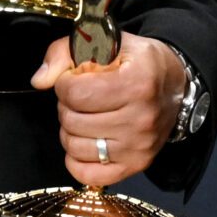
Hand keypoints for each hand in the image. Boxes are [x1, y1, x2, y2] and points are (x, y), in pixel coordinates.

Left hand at [30, 33, 184, 186]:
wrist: (176, 87)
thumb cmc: (139, 62)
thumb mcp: (108, 42)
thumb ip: (66, 52)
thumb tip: (40, 81)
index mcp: (137, 83)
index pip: (75, 93)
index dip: (65, 84)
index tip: (76, 79)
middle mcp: (141, 118)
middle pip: (72, 120)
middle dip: (68, 106)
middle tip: (83, 97)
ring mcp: (138, 146)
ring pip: (74, 147)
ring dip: (70, 130)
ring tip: (86, 116)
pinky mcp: (135, 166)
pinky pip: (86, 174)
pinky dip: (76, 159)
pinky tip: (85, 140)